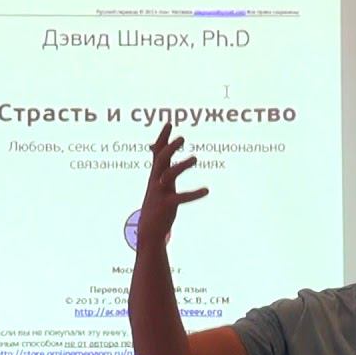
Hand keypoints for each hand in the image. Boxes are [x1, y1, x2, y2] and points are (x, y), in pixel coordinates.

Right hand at [137, 123, 207, 246]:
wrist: (148, 231)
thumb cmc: (156, 205)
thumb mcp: (157, 183)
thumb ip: (160, 166)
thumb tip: (155, 148)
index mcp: (156, 176)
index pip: (157, 153)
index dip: (163, 138)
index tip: (169, 123)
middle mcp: (156, 181)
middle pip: (160, 160)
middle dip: (170, 147)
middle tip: (183, 137)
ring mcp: (160, 193)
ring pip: (168, 175)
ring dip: (181, 165)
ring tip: (195, 158)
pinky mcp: (166, 206)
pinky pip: (180, 198)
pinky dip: (194, 194)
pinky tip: (206, 190)